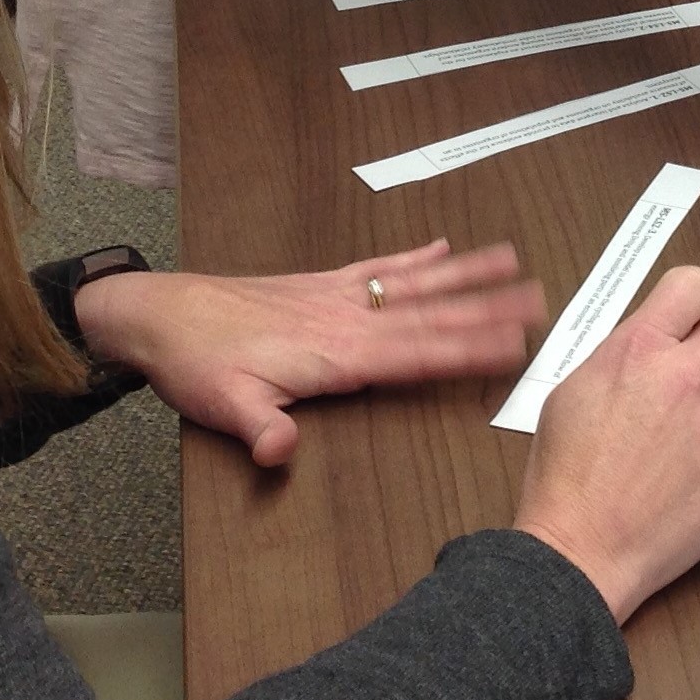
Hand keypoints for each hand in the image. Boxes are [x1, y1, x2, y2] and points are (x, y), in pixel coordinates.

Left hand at [74, 240, 544, 466]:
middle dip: (488, 310)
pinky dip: (413, 258)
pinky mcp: (322, 286)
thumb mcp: (222, 405)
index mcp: (337, 353)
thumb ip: (259, 428)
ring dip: (465, 275)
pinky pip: (378, 268)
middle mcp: (347, 319)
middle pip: (432, 315)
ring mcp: (338, 298)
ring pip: (415, 285)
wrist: (161, 315)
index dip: (469, 350)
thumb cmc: (195, 362)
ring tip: (511, 263)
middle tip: (539, 302)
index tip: (515, 345)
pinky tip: (440, 247)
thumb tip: (282, 451)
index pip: (418, 353)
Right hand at [513, 267, 699, 623]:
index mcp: (637, 349)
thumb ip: (619, 355)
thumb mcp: (571, 391)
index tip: (684, 324)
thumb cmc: (566, 479)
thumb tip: (650, 340)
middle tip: (691, 376)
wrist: (583, 549)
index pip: (694, 285)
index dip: (690, 304)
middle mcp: (685, 375)